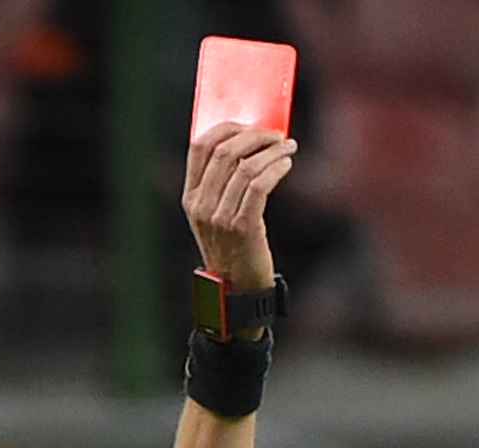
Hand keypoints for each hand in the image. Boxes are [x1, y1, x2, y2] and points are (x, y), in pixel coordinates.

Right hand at [183, 122, 294, 294]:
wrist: (238, 290)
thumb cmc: (233, 248)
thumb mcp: (215, 216)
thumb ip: (221, 184)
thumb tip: (248, 144)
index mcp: (191, 197)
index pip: (200, 146)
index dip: (227, 128)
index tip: (250, 126)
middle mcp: (202, 205)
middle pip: (225, 151)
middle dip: (255, 136)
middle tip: (276, 135)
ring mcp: (220, 217)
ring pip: (246, 166)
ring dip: (272, 151)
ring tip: (287, 148)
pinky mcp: (243, 228)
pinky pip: (260, 186)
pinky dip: (276, 169)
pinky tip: (286, 164)